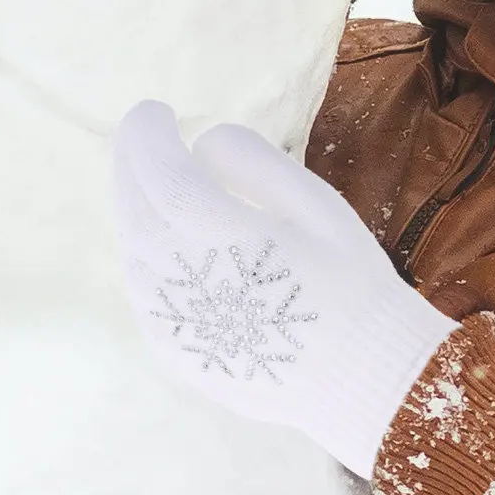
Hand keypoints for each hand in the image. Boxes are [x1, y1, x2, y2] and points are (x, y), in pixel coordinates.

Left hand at [112, 101, 457, 477]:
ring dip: (139, 211)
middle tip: (150, 140)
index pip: (154, 168)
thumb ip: (253, 163)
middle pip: (132, 206)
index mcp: (214, 234)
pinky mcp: (174, 351)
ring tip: (164, 191)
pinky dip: (148, 257)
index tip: (154, 113)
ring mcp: (169, 321)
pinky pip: (144, 291)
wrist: (362, 382)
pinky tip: (175, 250)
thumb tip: (202, 146)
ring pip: (133, 250)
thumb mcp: (316, 206)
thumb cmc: (350, 286)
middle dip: (135, 164)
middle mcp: (177, 277)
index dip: (145, 133)